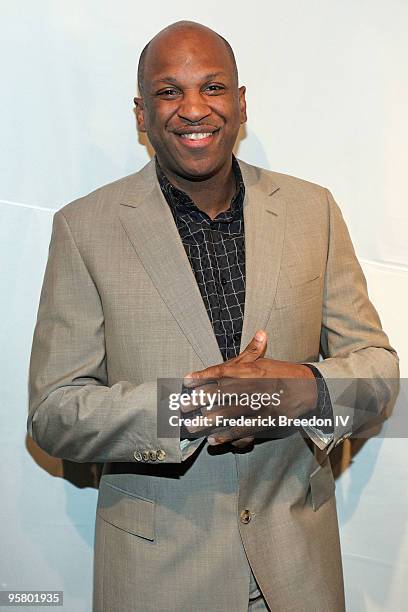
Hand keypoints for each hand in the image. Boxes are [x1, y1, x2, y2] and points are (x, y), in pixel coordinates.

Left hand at [182, 330, 316, 446]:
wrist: (310, 390)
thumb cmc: (283, 375)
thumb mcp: (267, 362)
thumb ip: (255, 351)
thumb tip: (259, 332)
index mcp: (252, 370)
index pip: (224, 371)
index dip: (204, 376)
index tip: (186, 381)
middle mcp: (255, 386)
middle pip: (223, 393)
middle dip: (200, 400)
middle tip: (182, 407)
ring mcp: (261, 405)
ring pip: (231, 414)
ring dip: (209, 422)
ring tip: (192, 427)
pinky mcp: (267, 421)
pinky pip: (244, 429)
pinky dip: (228, 435)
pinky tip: (213, 439)